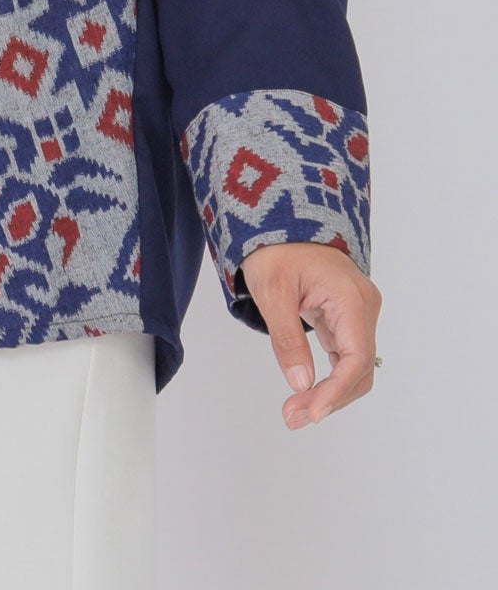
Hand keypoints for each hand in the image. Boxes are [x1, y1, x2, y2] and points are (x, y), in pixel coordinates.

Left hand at [238, 239, 382, 430]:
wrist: (278, 219)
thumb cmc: (275, 249)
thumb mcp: (273, 292)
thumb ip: (287, 339)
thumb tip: (301, 385)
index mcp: (350, 297)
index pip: (356, 357)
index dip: (337, 391)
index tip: (313, 413)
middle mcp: (363, 306)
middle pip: (359, 368)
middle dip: (330, 398)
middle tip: (292, 417)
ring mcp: (357, 311)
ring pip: (354, 366)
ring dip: (329, 393)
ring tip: (295, 412)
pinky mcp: (346, 316)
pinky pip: (345, 355)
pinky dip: (329, 377)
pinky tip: (307, 393)